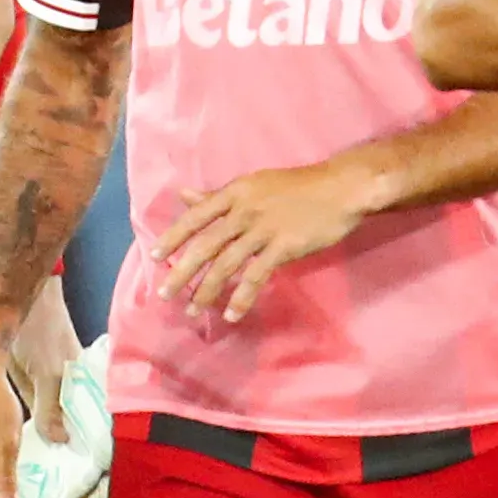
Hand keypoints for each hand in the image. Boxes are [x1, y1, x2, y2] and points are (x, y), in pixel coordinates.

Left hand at [151, 158, 368, 322]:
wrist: (341, 189)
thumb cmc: (297, 187)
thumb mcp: (254, 184)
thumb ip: (218, 196)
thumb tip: (183, 196)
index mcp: (234, 193)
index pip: (195, 216)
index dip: (174, 237)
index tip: (155, 257)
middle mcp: (244, 211)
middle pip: (205, 245)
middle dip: (182, 272)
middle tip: (165, 293)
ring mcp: (263, 230)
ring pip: (226, 264)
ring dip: (206, 290)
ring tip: (193, 310)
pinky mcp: (284, 247)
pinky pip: (256, 276)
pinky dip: (241, 297)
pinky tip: (231, 313)